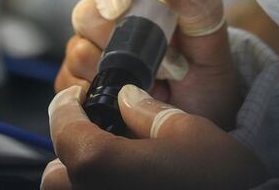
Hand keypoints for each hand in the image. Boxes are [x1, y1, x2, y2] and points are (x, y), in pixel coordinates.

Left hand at [42, 84, 266, 189]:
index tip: (73, 98)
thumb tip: (128, 98)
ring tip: (115, 164)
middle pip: (57, 176)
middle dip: (70, 152)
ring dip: (83, 179)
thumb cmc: (221, 179)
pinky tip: (131, 182)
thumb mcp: (189, 132)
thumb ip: (149, 113)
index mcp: (103, 165)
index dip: (64, 109)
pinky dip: (105, 189)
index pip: (64, 131)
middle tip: (94, 133)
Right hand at [55, 0, 240, 128]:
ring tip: (152, 80)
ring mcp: (90, 48)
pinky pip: (70, 86)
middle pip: (85, 12)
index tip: (120, 7)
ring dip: (116, 72)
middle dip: (119, 39)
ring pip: (77, 51)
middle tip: (159, 56)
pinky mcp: (78, 83)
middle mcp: (108, 12)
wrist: (204, 111)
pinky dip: (99, 96)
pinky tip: (127, 98)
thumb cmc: (206, 60)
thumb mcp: (211, 25)